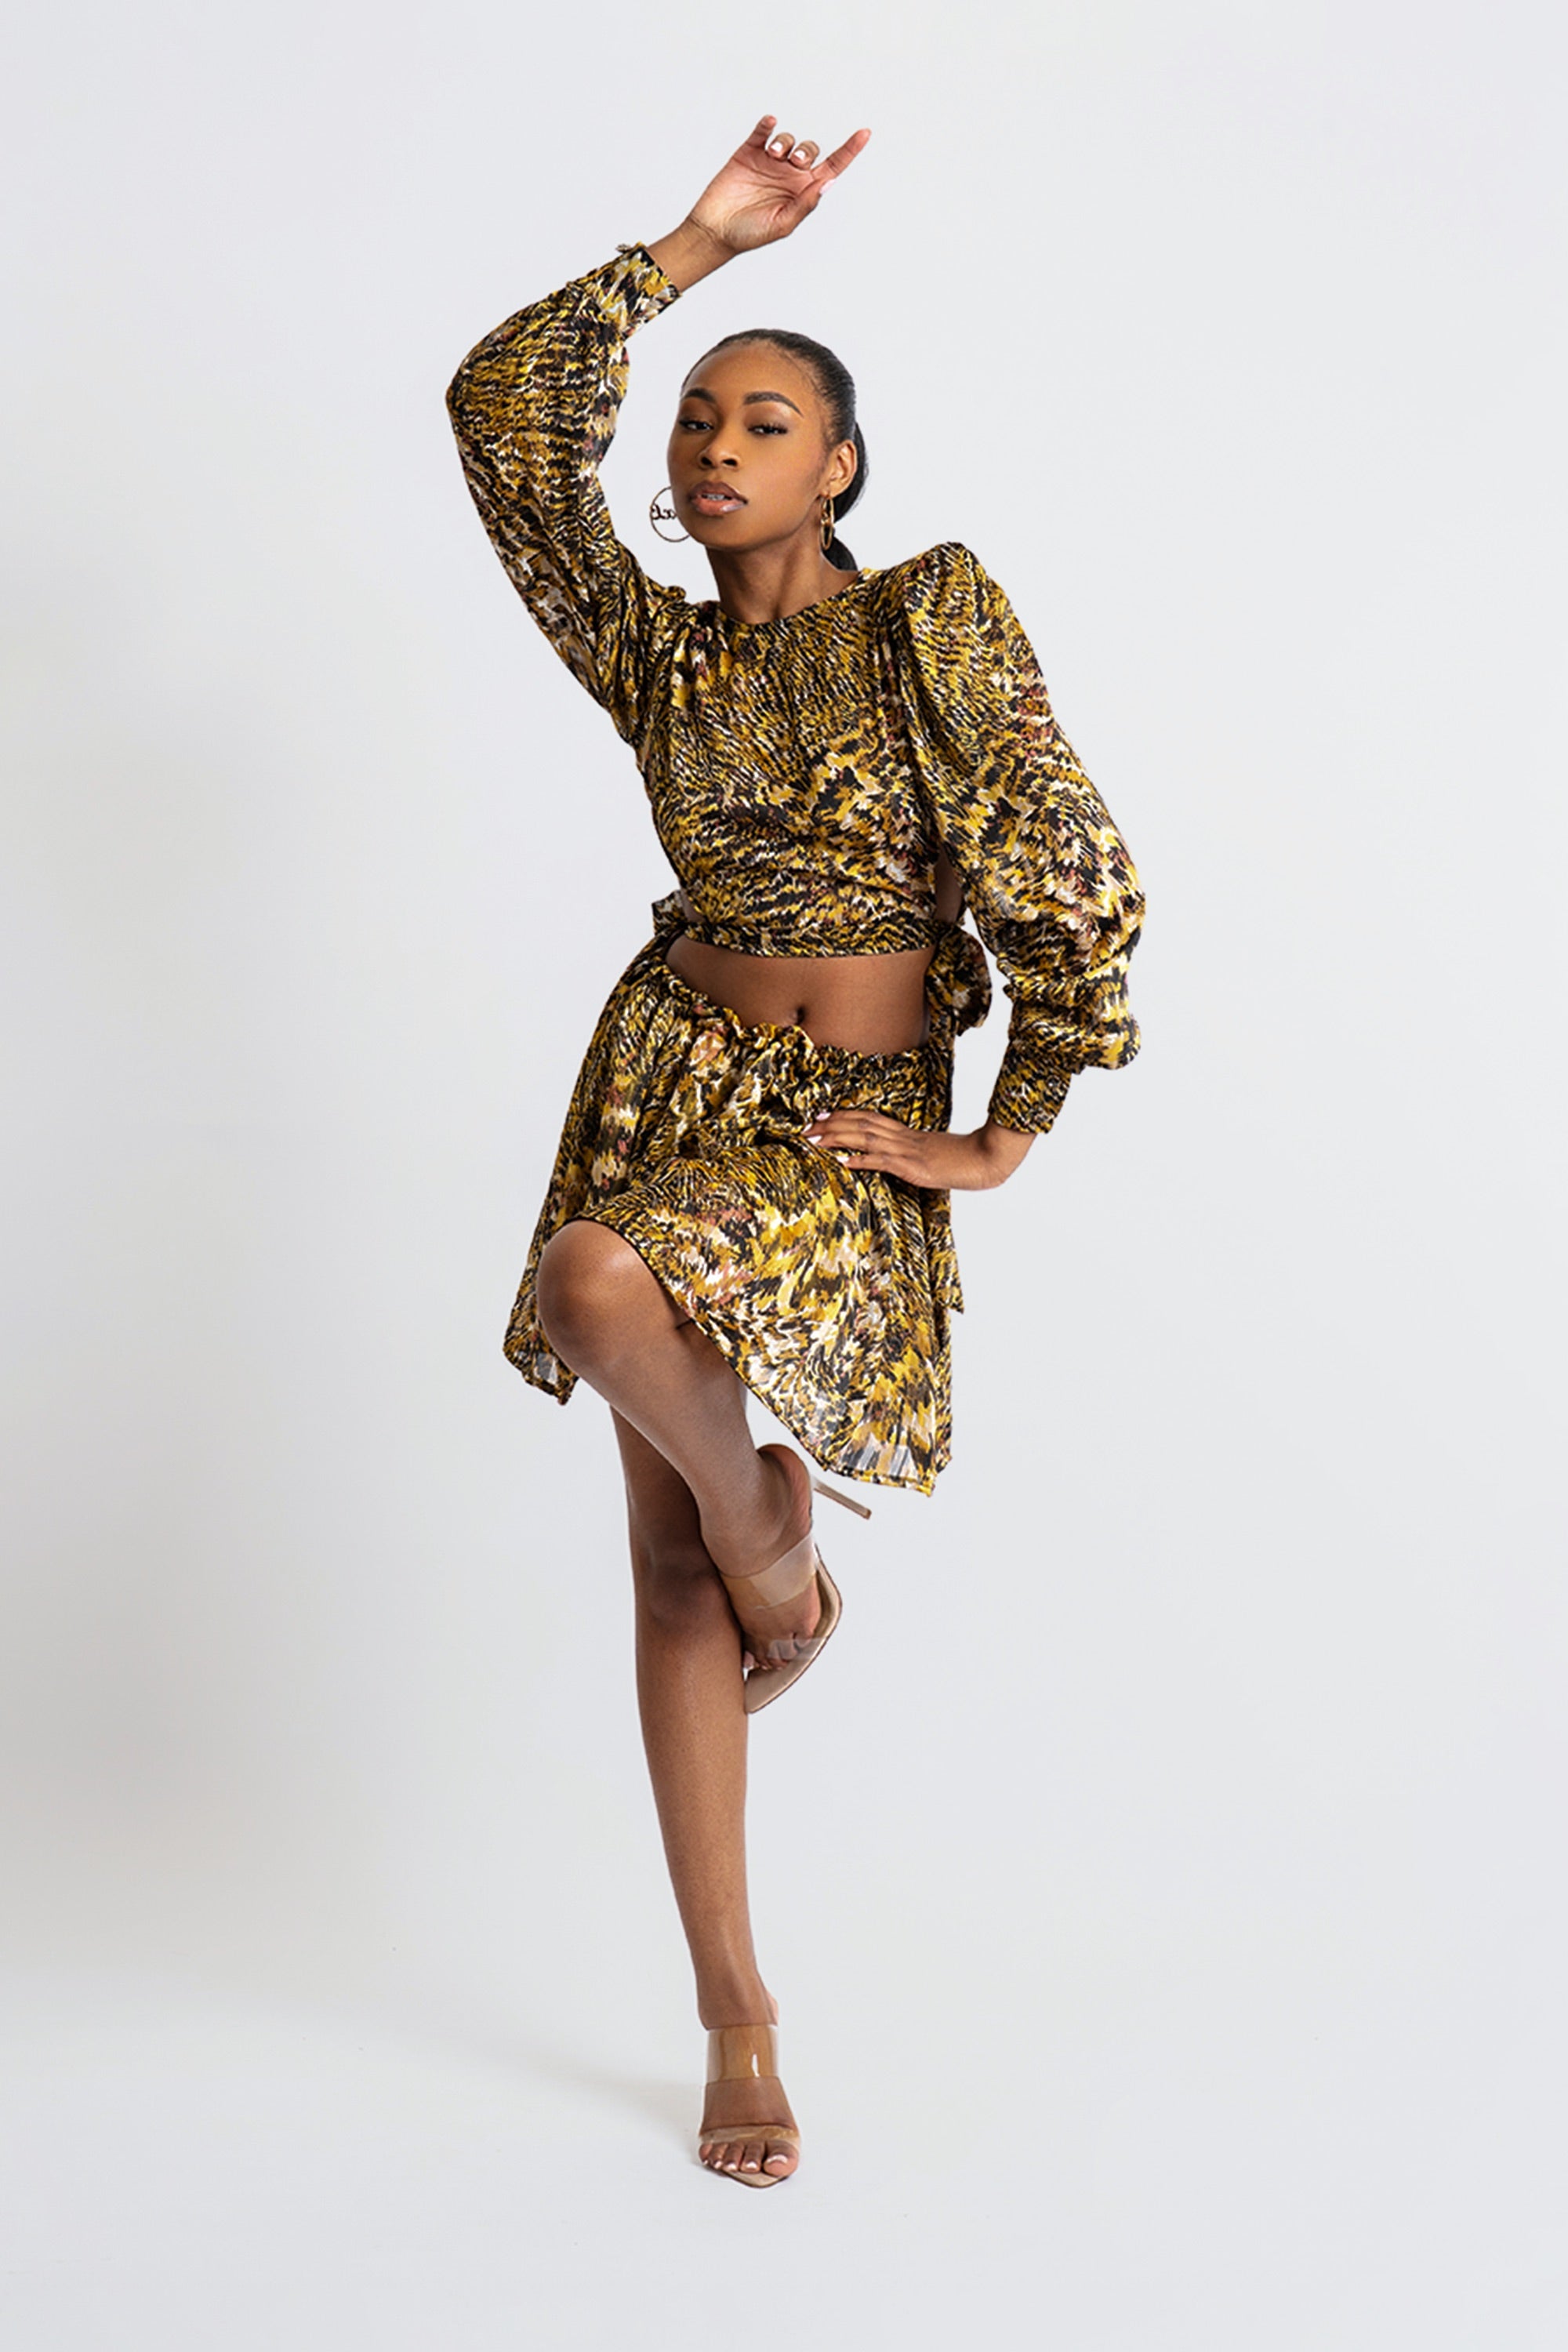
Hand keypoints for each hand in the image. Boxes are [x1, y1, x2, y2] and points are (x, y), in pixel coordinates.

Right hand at [672, 115, 870, 270]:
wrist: (716, 230)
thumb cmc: (750, 234)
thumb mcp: (783, 224)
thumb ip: (805, 204)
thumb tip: (826, 183)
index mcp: (803, 192)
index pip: (832, 167)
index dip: (849, 150)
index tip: (865, 133)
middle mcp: (789, 175)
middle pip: (810, 150)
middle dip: (805, 151)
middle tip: (793, 161)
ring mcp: (769, 162)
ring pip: (788, 139)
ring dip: (786, 141)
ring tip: (774, 154)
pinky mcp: (749, 152)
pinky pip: (762, 131)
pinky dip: (767, 125)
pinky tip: (769, 123)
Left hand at [801, 1108, 1034, 1190]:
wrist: (984, 1159)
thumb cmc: (961, 1159)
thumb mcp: (930, 1154)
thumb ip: (910, 1153)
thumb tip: (891, 1159)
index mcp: (906, 1133)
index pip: (869, 1118)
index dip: (843, 1115)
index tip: (821, 1115)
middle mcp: (902, 1137)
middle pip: (860, 1124)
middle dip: (830, 1125)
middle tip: (805, 1126)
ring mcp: (906, 1150)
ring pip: (865, 1138)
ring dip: (836, 1138)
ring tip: (813, 1140)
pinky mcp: (912, 1166)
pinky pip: (882, 1161)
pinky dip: (860, 1160)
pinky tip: (842, 1162)